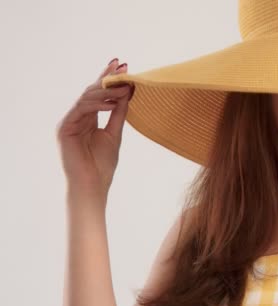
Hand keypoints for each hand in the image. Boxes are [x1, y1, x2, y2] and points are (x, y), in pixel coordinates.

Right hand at [56, 58, 133, 196]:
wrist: (93, 184)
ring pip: (87, 98)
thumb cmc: (103, 163)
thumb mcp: (115, 132)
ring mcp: (70, 121)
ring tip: (123, 86)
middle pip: (92, 91)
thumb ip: (119, 112)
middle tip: (122, 66)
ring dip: (106, 90)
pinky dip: (97, 105)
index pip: (100, 94)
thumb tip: (127, 91)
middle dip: (107, 78)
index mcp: (90, 117)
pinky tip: (111, 102)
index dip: (109, 78)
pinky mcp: (65, 128)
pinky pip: (81, 110)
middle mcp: (78, 116)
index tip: (123, 65)